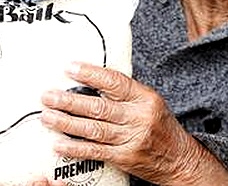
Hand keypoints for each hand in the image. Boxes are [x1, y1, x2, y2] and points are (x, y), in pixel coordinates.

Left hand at [39, 62, 222, 184]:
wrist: (180, 159)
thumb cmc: (159, 126)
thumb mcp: (149, 102)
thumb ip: (124, 92)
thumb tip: (89, 77)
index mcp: (145, 97)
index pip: (115, 82)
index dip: (90, 74)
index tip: (69, 68)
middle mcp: (139, 118)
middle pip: (99, 107)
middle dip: (69, 102)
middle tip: (48, 96)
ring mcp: (132, 139)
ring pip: (94, 129)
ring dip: (66, 123)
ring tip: (47, 117)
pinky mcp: (125, 158)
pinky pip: (96, 152)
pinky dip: (76, 148)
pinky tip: (59, 144)